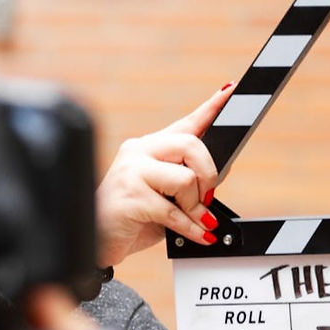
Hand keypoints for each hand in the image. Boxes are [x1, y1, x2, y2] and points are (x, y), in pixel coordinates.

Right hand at [96, 84, 233, 266]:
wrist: (98, 239)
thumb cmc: (133, 217)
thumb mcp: (166, 196)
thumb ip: (189, 180)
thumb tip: (220, 172)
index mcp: (149, 147)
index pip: (186, 122)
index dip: (211, 107)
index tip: (231, 90)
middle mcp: (138, 151)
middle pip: (190, 145)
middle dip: (208, 175)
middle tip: (207, 198)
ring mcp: (131, 171)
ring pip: (185, 179)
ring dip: (196, 206)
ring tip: (194, 220)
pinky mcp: (130, 197)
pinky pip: (174, 211)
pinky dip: (191, 227)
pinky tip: (199, 234)